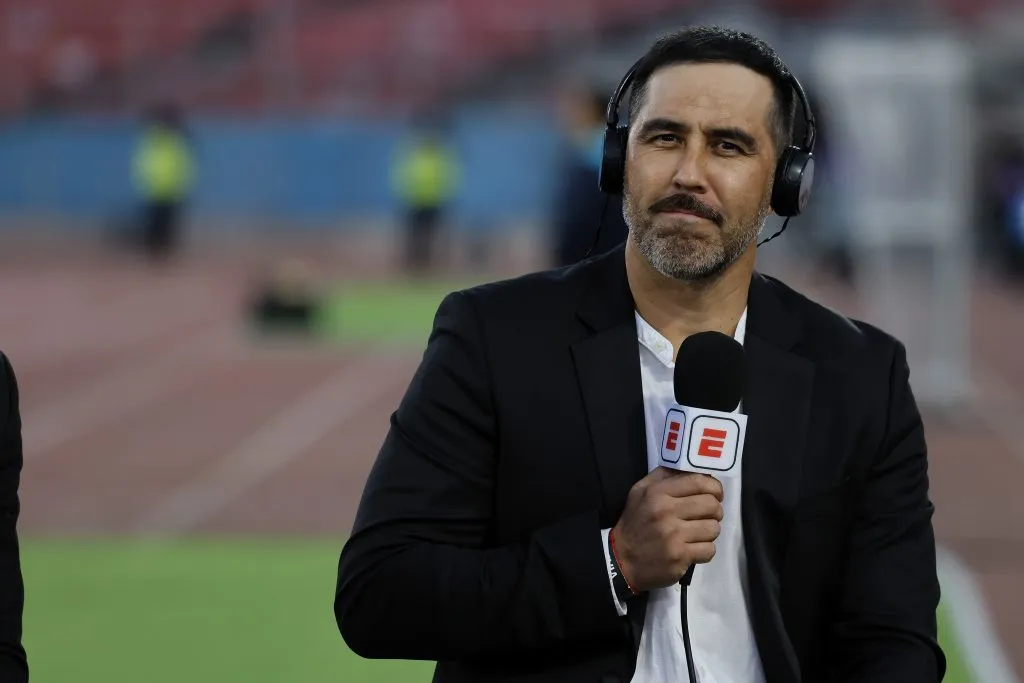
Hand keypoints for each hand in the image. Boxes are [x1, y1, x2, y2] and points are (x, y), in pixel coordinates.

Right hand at [611, 467, 723, 592]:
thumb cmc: (635, 522)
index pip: (699, 481)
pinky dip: (705, 550)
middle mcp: (666, 511)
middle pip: (711, 505)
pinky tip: (693, 549)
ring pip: (713, 528)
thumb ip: (665, 476)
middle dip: (715, 510)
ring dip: (709, 531)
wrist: (621, 560)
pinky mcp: (680, 557)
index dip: (714, 487)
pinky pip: (710, 550)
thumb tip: (696, 468)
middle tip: (707, 515)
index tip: (715, 494)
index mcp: (658, 492)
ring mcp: (674, 536)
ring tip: (698, 533)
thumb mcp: (641, 491)